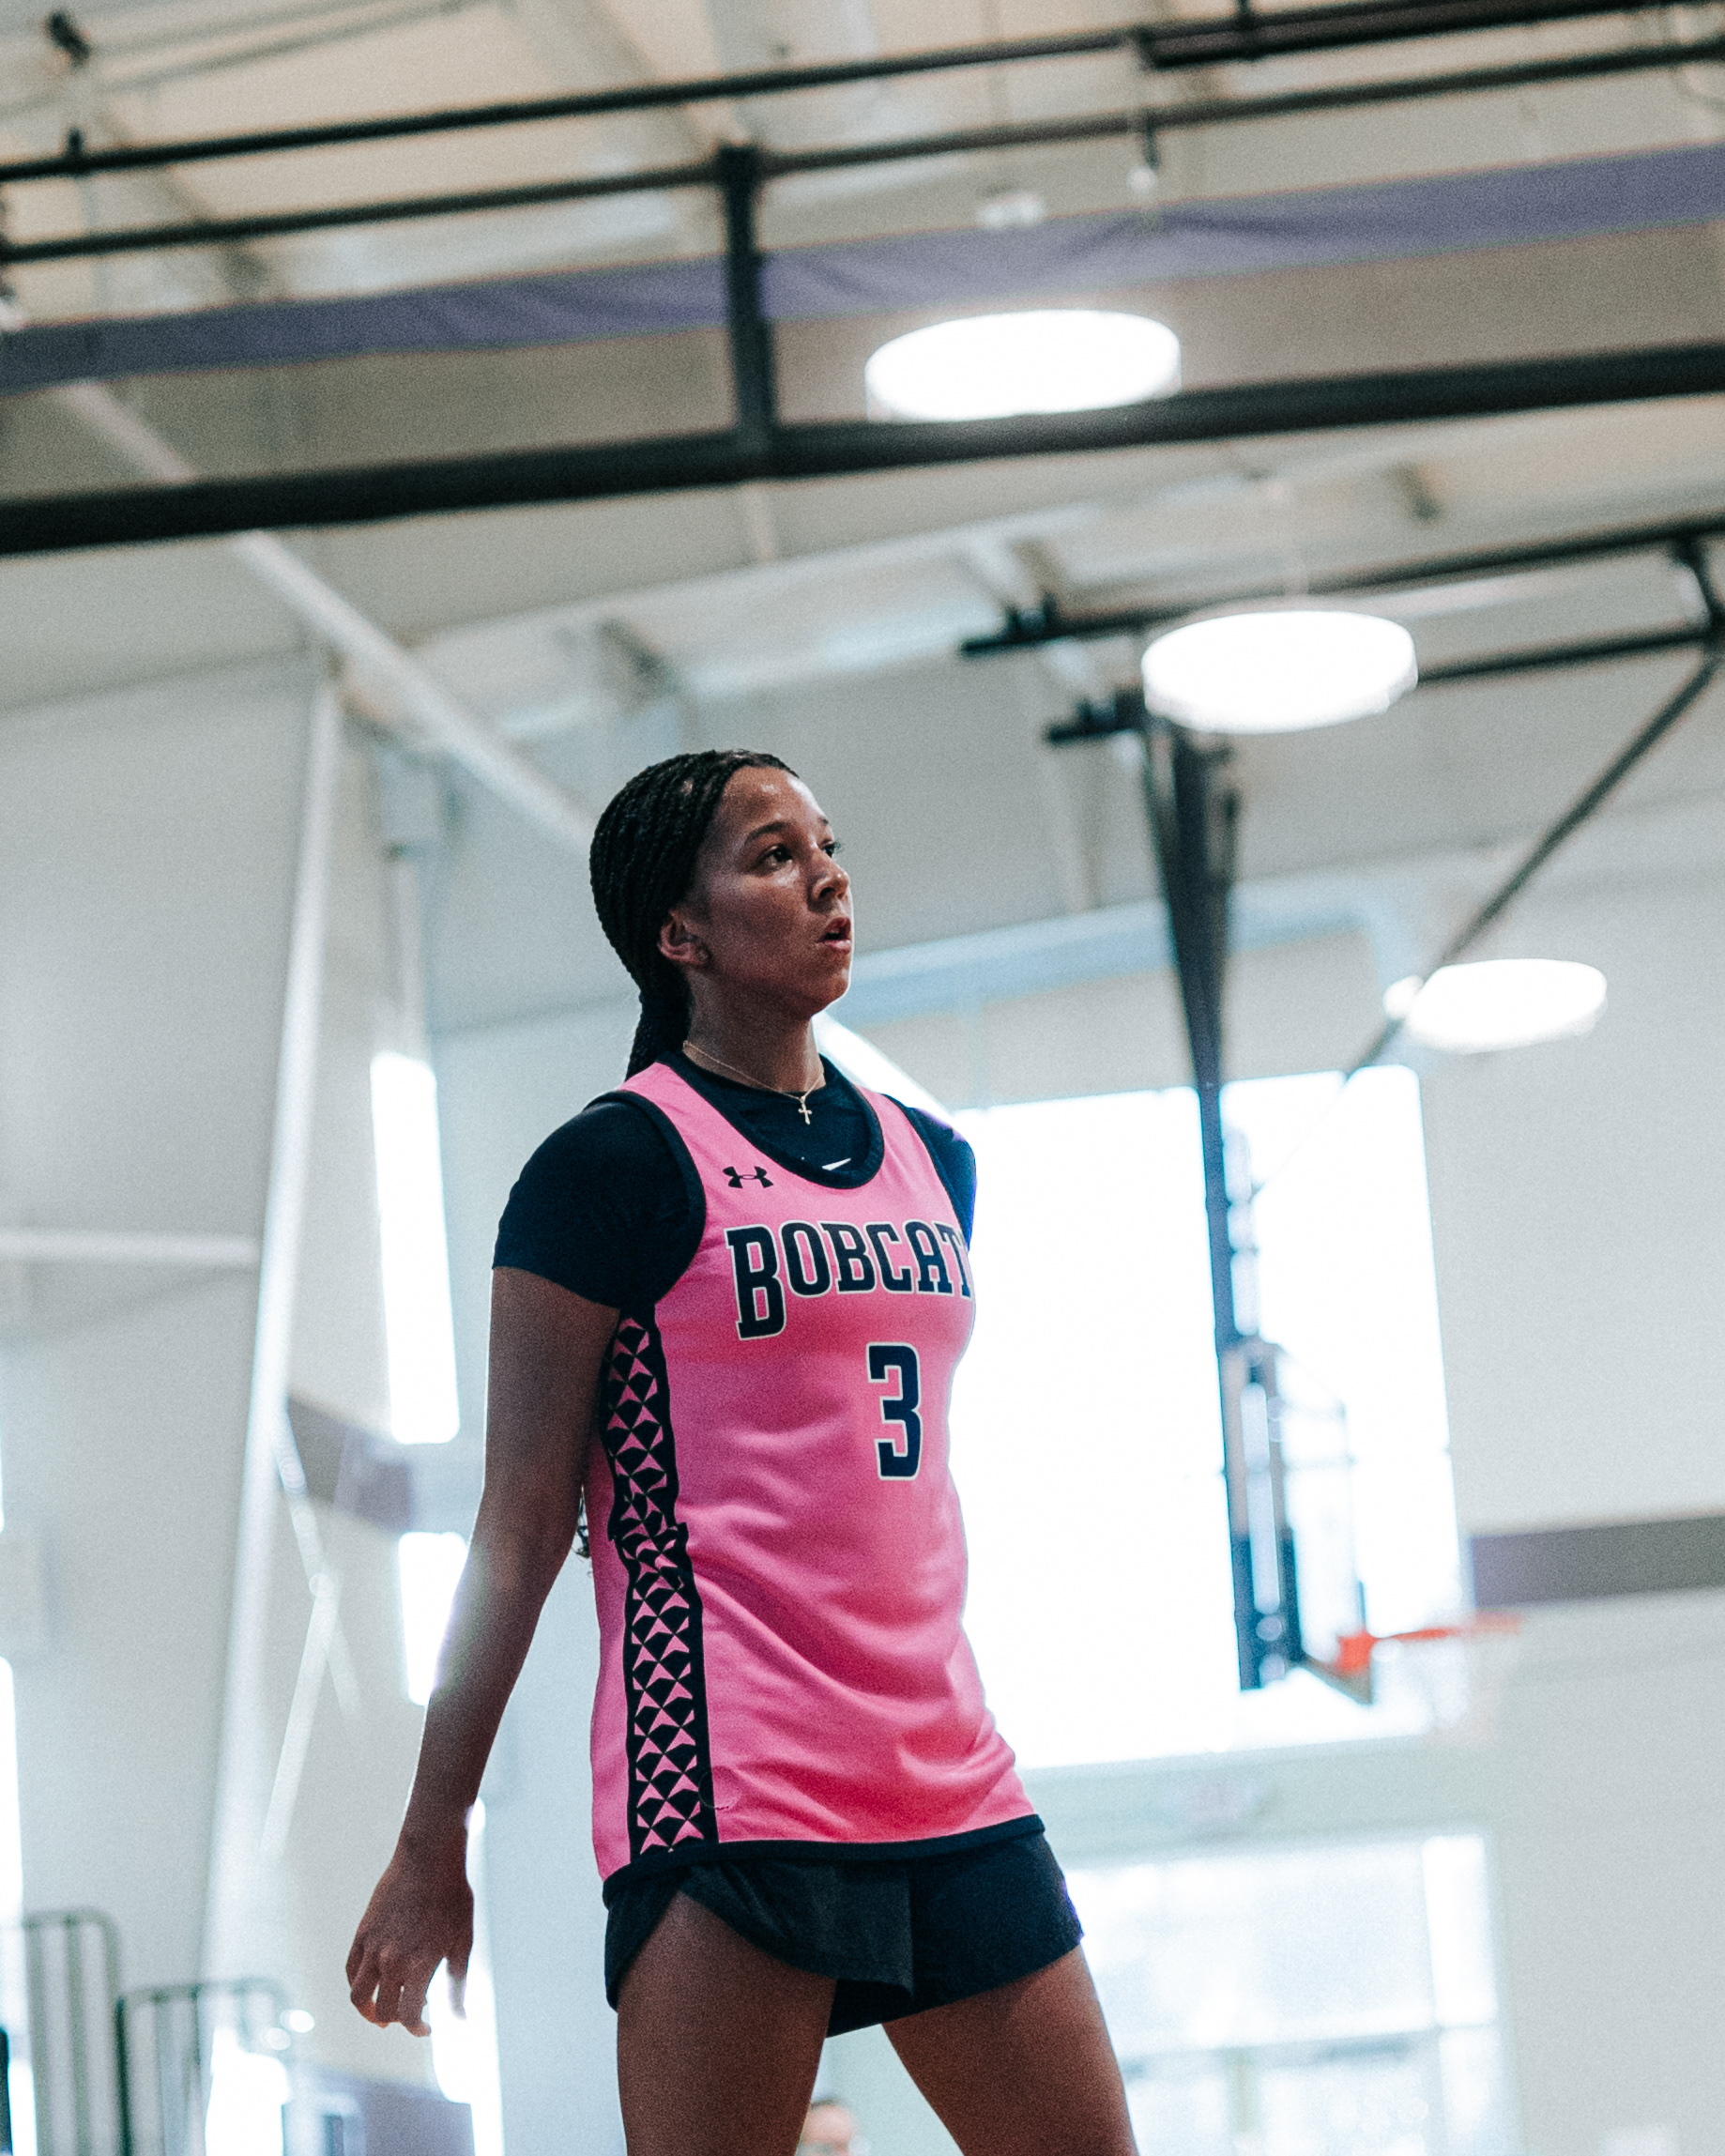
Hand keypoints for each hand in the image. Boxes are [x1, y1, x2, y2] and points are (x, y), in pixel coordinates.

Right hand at [346, 1823, 473, 2035]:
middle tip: (411, 2012)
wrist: (429, 1858)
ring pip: (359, 1996)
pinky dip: (359, 1984)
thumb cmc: (453, 1898)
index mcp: (419, 1966)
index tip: (426, 2028)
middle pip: (383, 2010)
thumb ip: (458, 1984)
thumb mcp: (463, 1941)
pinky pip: (351, 1970)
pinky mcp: (362, 1933)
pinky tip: (374, 1983)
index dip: (417, 2029)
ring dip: (369, 2010)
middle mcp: (391, 1961)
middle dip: (397, 2019)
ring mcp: (373, 1947)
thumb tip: (463, 2020)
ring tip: (382, 2010)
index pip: (409, 2016)